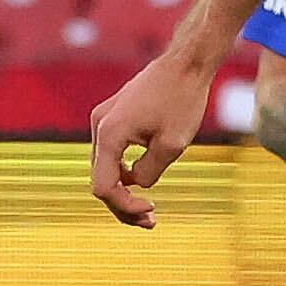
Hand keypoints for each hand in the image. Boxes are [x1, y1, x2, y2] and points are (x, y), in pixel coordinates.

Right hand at [88, 50, 220, 228]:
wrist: (186, 63)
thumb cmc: (183, 100)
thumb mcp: (172, 144)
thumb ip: (150, 171)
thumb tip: (135, 184)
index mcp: (109, 133)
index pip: (103, 186)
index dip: (124, 206)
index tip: (152, 209)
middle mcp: (99, 126)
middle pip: (100, 178)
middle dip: (123, 204)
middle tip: (151, 222)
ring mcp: (104, 120)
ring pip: (104, 167)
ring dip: (123, 190)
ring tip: (149, 211)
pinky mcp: (114, 117)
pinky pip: (111, 153)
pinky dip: (123, 171)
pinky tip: (143, 184)